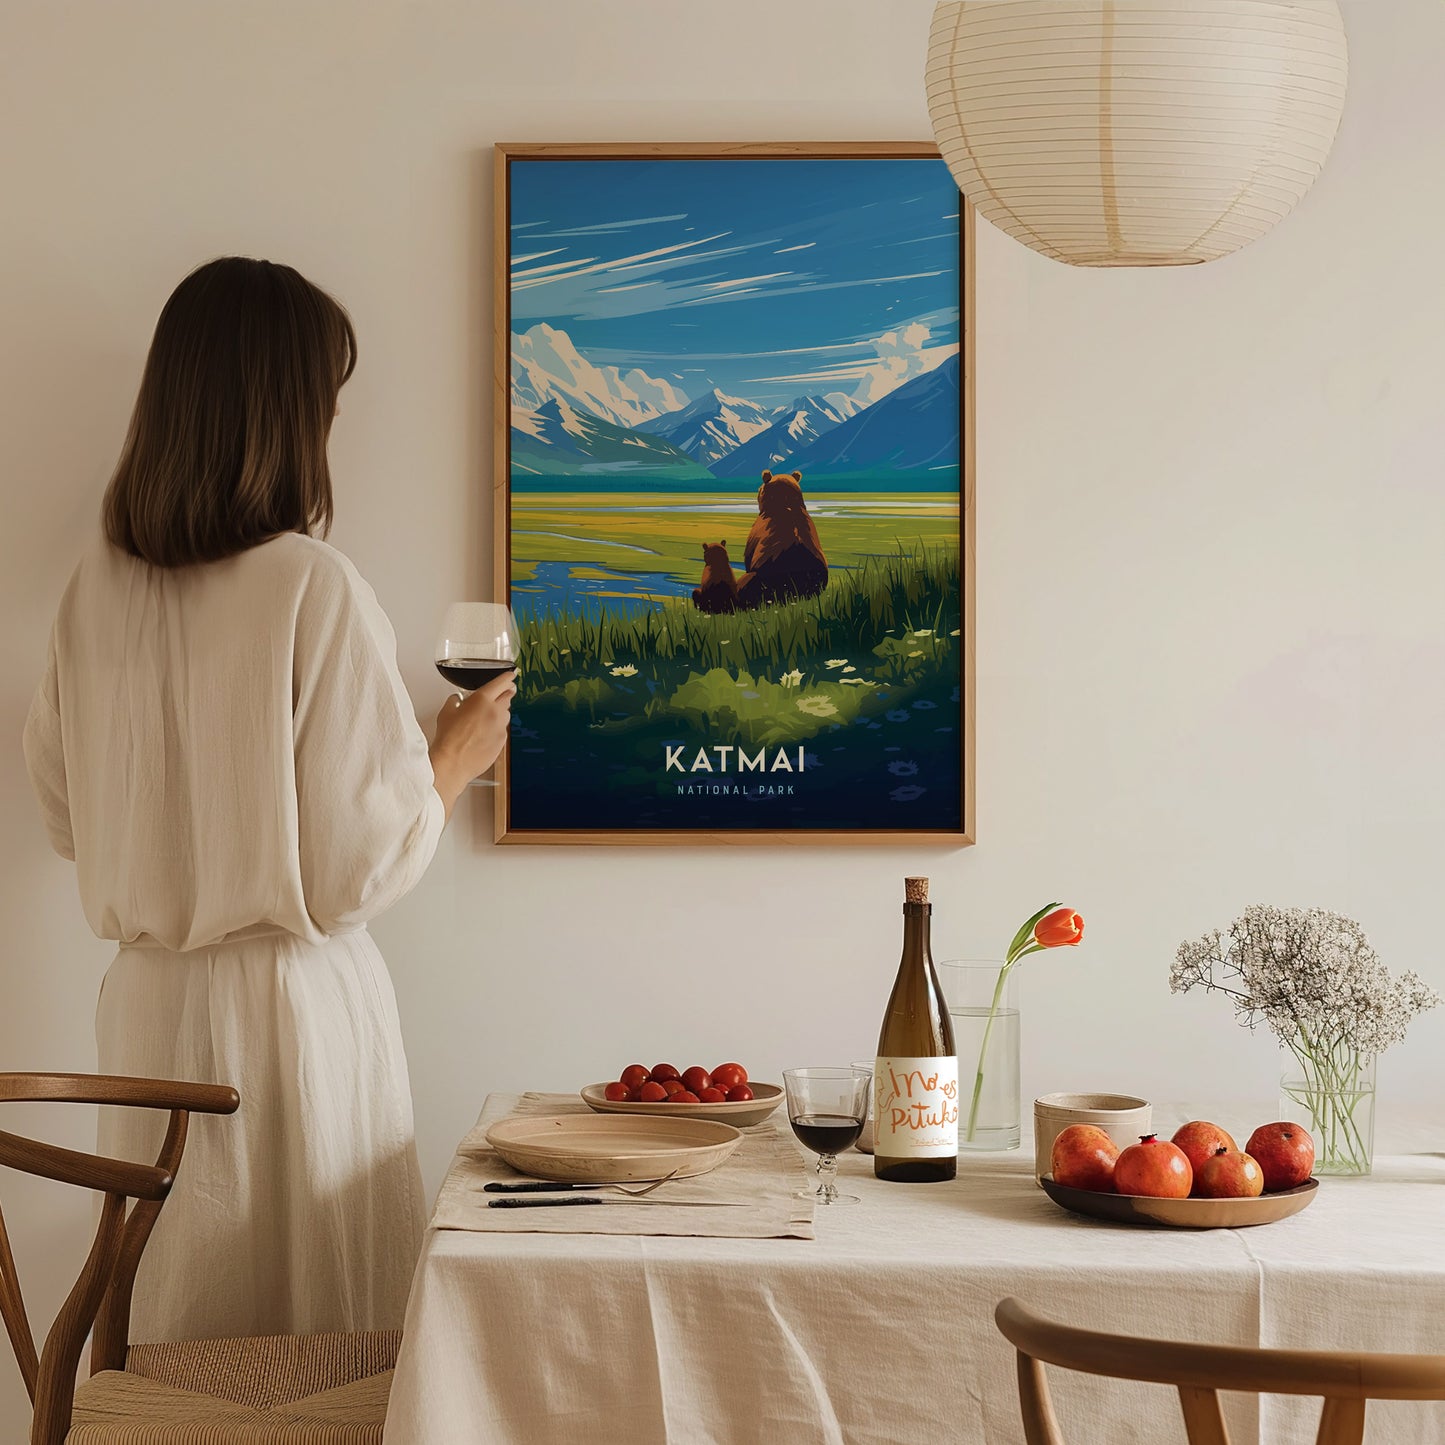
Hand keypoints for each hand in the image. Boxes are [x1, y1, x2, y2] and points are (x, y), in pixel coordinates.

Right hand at [430, 670, 516, 817]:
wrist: (453, 762)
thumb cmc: (448, 738)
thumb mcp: (446, 712)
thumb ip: (455, 700)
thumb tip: (457, 699)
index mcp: (482, 699)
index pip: (501, 682)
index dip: (507, 677)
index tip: (510, 676)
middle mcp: (495, 712)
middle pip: (508, 697)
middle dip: (505, 694)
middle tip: (500, 694)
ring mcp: (501, 728)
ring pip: (506, 714)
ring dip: (500, 712)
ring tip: (485, 719)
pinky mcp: (502, 742)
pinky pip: (502, 730)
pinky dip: (496, 729)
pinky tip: (483, 734)